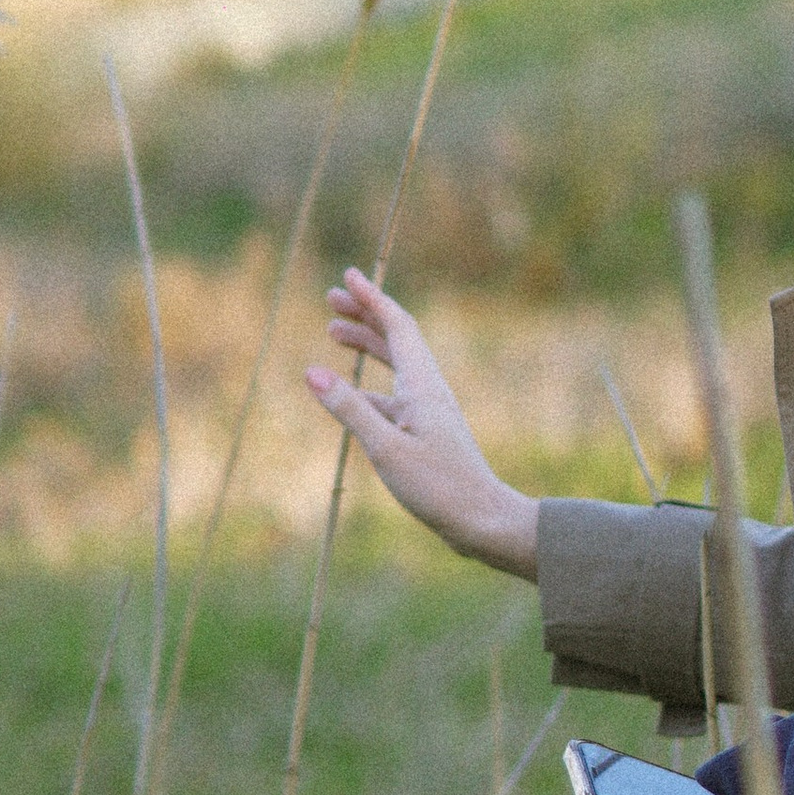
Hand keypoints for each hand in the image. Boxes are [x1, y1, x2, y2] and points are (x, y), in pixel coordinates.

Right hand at [304, 267, 538, 577]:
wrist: (481, 520)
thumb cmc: (438, 486)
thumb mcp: (385, 448)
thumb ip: (349, 409)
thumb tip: (311, 372)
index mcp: (422, 385)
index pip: (397, 326)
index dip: (372, 299)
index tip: (348, 275)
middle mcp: (428, 390)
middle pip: (396, 338)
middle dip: (364, 315)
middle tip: (331, 298)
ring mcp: (428, 411)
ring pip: (394, 366)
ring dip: (365, 345)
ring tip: (333, 332)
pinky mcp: (426, 432)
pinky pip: (392, 396)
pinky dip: (368, 385)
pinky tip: (348, 394)